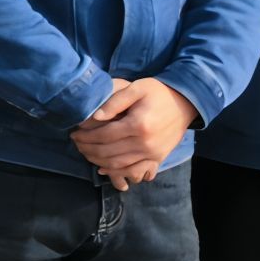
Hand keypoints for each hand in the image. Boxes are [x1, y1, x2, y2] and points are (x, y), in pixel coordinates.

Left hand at [70, 78, 193, 189]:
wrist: (185, 104)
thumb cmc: (158, 92)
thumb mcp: (137, 88)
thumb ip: (115, 101)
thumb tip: (95, 116)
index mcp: (138, 124)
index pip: (104, 135)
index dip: (86, 136)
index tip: (74, 133)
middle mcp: (145, 143)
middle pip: (108, 152)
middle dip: (87, 149)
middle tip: (76, 143)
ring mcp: (152, 154)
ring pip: (118, 164)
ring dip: (97, 161)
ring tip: (85, 152)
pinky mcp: (157, 159)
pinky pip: (133, 171)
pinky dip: (116, 172)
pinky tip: (102, 168)